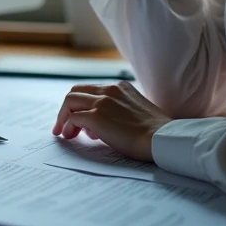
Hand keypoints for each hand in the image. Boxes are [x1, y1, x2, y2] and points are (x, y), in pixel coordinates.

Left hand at [51, 81, 172, 162]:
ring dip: (64, 117)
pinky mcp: (96, 116)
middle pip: (75, 91)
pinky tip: (71, 137)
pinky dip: (68, 126)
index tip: (78, 119)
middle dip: (66, 109)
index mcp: (120, 87)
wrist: (162, 139)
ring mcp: (102, 101)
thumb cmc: (154, 133)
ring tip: (65, 133)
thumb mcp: (135, 112)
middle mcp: (109, 90)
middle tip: (63, 126)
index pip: (91, 89)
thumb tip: (95, 126)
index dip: (81, 104)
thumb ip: (116, 112)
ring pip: (70, 101)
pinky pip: (73, 117)